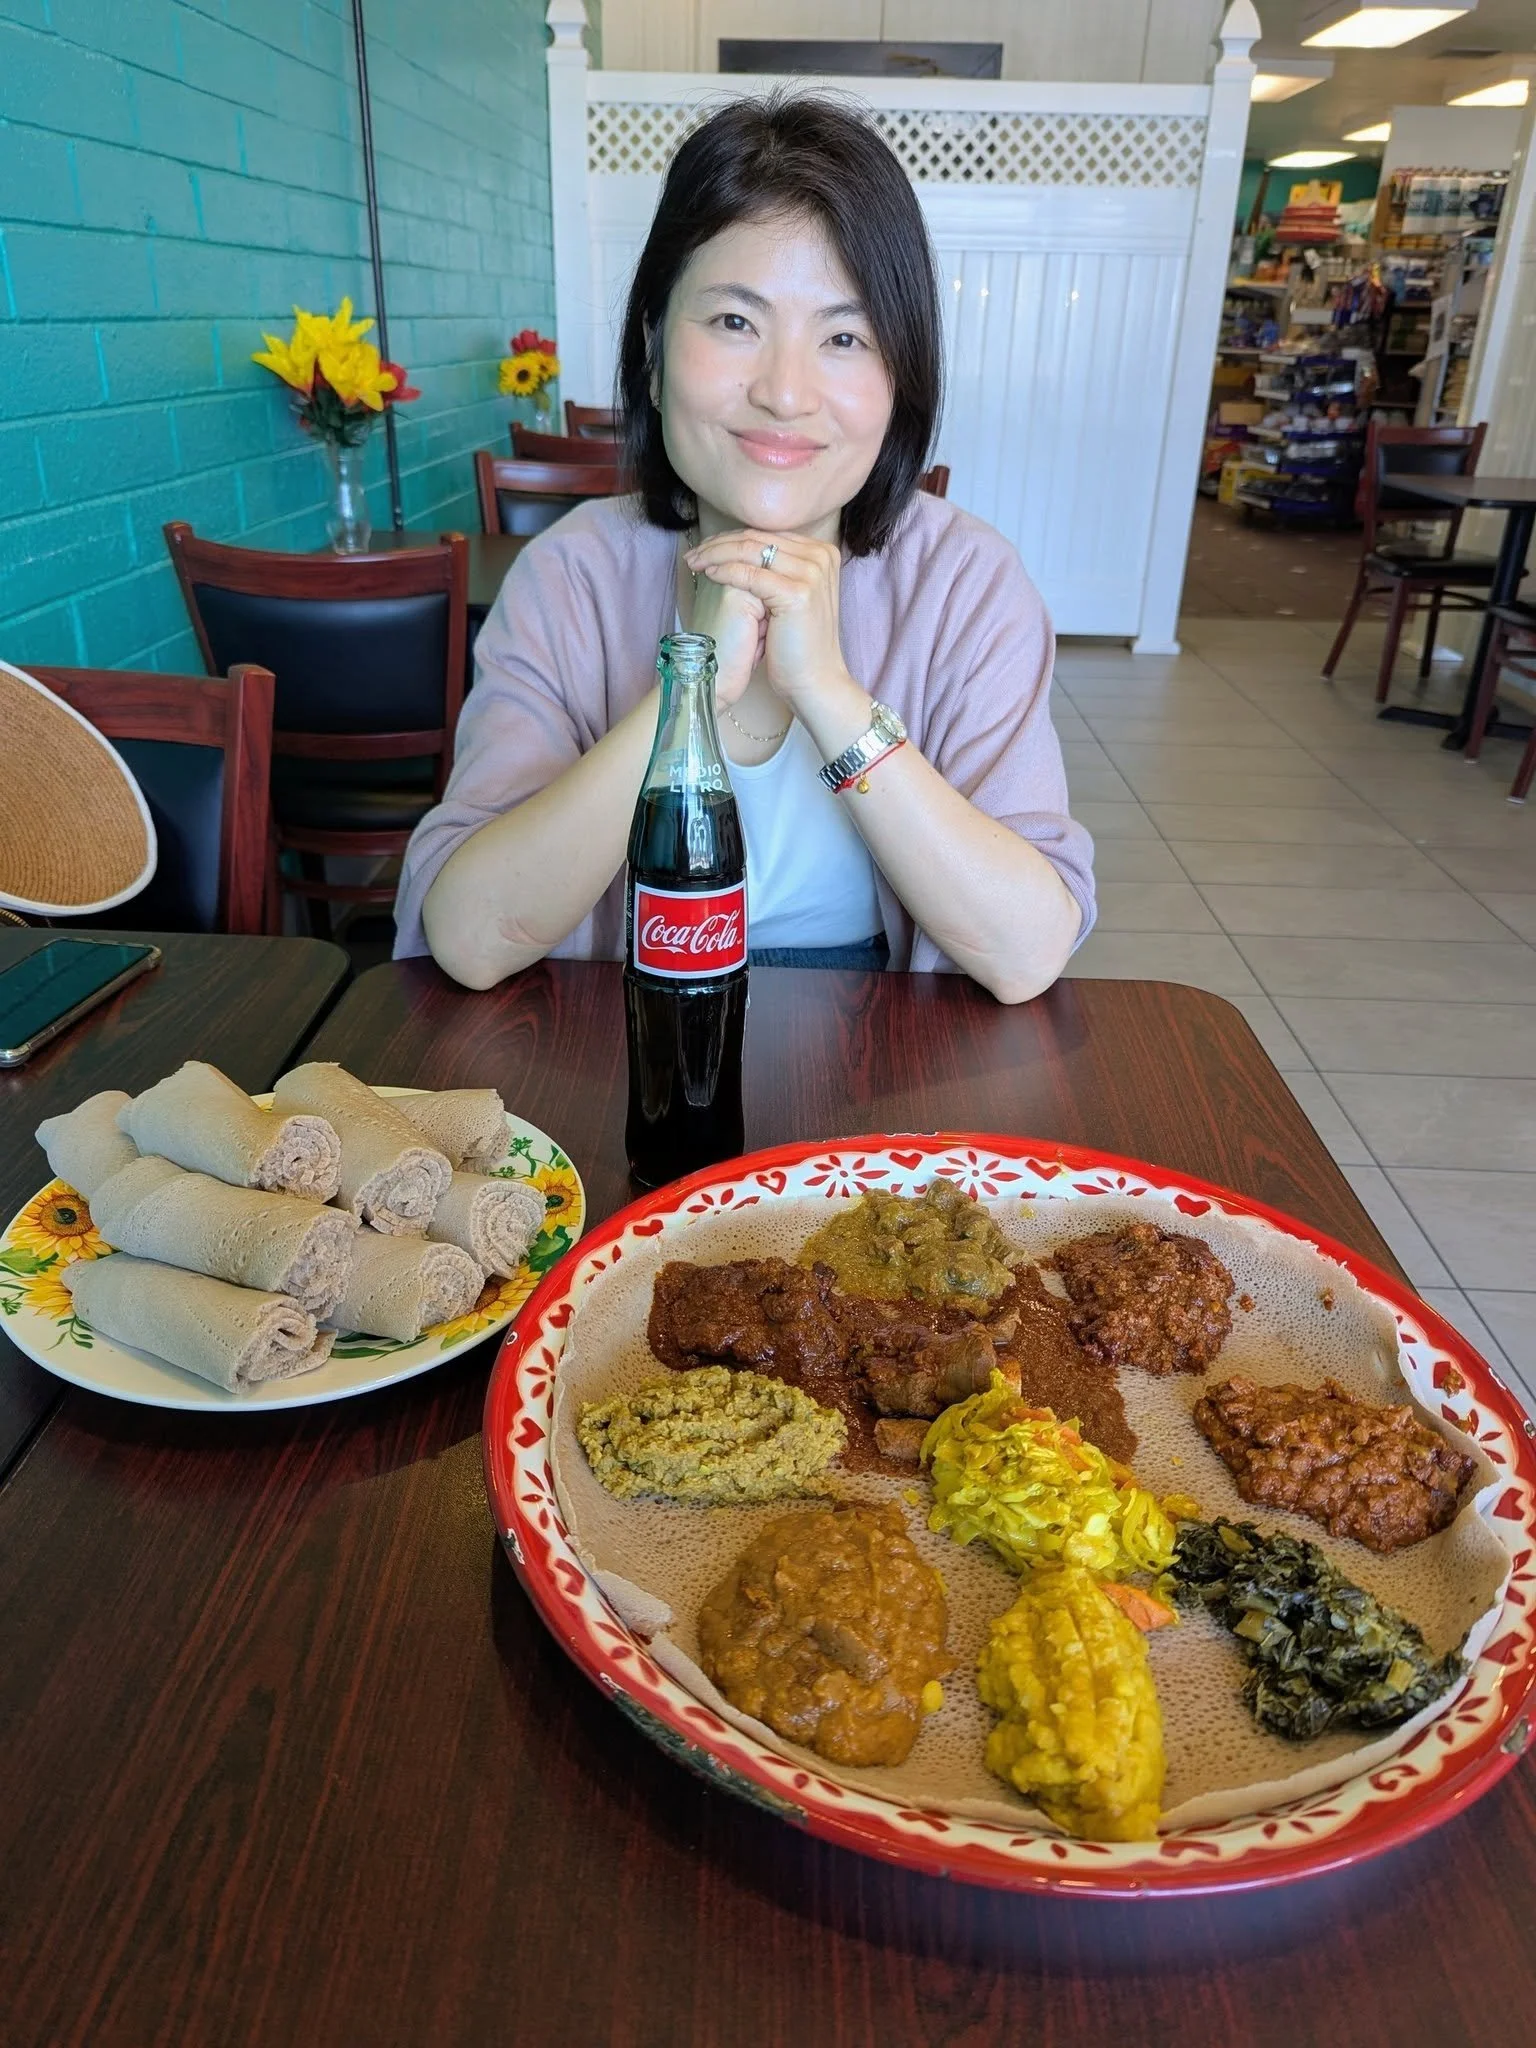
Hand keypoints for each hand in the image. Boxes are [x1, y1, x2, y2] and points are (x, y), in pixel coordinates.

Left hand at [685, 530, 850, 712]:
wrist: (814, 680)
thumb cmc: (796, 643)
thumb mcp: (788, 596)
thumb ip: (774, 569)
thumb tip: (736, 547)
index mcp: (821, 553)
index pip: (767, 535)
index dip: (731, 539)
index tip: (705, 548)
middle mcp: (821, 556)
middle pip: (758, 539)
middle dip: (719, 544)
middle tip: (693, 554)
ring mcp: (812, 573)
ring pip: (752, 552)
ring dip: (717, 555)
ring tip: (695, 562)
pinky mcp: (798, 592)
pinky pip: (751, 575)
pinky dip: (726, 572)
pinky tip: (709, 575)